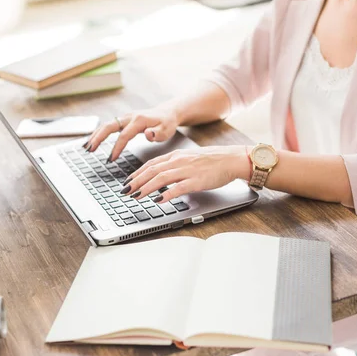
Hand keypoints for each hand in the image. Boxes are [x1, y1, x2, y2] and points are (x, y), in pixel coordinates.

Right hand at [83, 108, 179, 161]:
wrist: (167, 113)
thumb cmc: (167, 124)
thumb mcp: (167, 130)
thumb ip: (158, 134)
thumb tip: (147, 134)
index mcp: (139, 120)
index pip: (124, 135)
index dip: (116, 147)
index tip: (111, 159)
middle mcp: (130, 117)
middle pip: (109, 125)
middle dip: (98, 137)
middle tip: (89, 149)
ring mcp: (125, 117)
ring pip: (106, 124)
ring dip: (95, 135)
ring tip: (86, 148)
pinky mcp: (123, 120)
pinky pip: (108, 126)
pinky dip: (99, 133)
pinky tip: (92, 142)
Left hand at [119, 146, 251, 202]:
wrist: (231, 158)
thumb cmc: (212, 161)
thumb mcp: (189, 159)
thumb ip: (174, 166)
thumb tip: (160, 177)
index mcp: (176, 155)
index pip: (151, 163)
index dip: (137, 173)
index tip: (127, 181)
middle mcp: (179, 161)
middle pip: (152, 170)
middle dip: (136, 181)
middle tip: (125, 191)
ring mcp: (187, 170)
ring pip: (161, 178)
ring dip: (146, 187)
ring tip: (136, 196)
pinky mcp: (197, 180)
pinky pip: (179, 187)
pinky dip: (167, 193)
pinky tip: (159, 200)